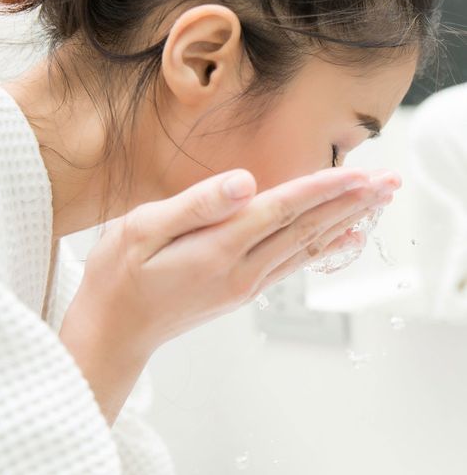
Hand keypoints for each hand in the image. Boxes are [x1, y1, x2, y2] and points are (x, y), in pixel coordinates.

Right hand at [59, 166, 398, 423]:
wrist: (114, 331)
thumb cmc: (118, 277)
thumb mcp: (140, 230)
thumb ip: (196, 205)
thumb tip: (245, 182)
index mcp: (217, 248)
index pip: (281, 209)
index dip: (322, 188)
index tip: (360, 173)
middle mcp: (240, 270)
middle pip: (305, 229)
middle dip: (350, 204)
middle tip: (390, 184)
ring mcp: (243, 285)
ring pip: (305, 248)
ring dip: (343, 224)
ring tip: (376, 206)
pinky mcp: (240, 291)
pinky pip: (291, 266)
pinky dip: (321, 250)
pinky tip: (340, 241)